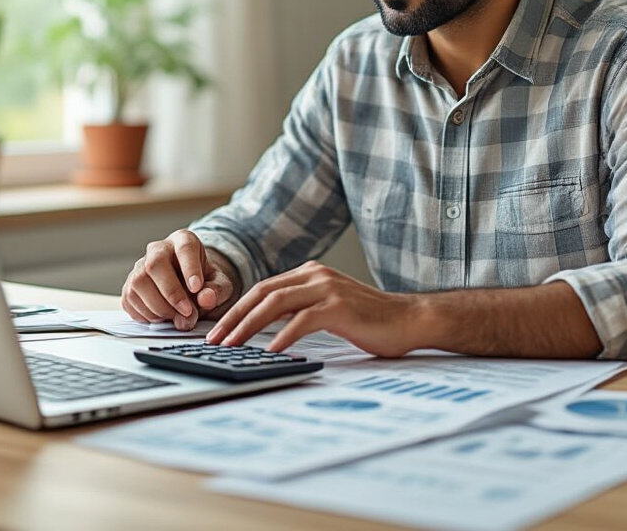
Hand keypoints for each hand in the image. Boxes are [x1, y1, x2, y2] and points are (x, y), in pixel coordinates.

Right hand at [120, 229, 236, 330]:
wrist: (188, 287)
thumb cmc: (203, 281)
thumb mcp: (219, 284)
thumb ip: (216, 290)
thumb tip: (206, 297)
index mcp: (183, 240)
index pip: (185, 247)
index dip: (190, 268)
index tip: (197, 288)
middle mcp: (158, 250)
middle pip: (155, 264)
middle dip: (171, 293)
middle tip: (188, 312)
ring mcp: (139, 267)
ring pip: (139, 283)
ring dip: (159, 307)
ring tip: (178, 318)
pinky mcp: (129, 286)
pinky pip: (130, 300)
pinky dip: (147, 315)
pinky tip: (163, 318)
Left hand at [206, 260, 420, 356]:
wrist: (411, 320)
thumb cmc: (371, 321)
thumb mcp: (329, 309)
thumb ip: (302, 310)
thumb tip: (268, 328)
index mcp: (309, 274)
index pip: (263, 289)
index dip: (237, 309)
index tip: (219, 331)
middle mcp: (315, 276)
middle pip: (262, 293)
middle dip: (234, 318)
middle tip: (215, 340)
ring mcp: (327, 288)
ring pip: (275, 304)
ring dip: (248, 326)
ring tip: (232, 346)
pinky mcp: (339, 307)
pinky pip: (302, 321)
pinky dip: (282, 336)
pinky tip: (269, 351)